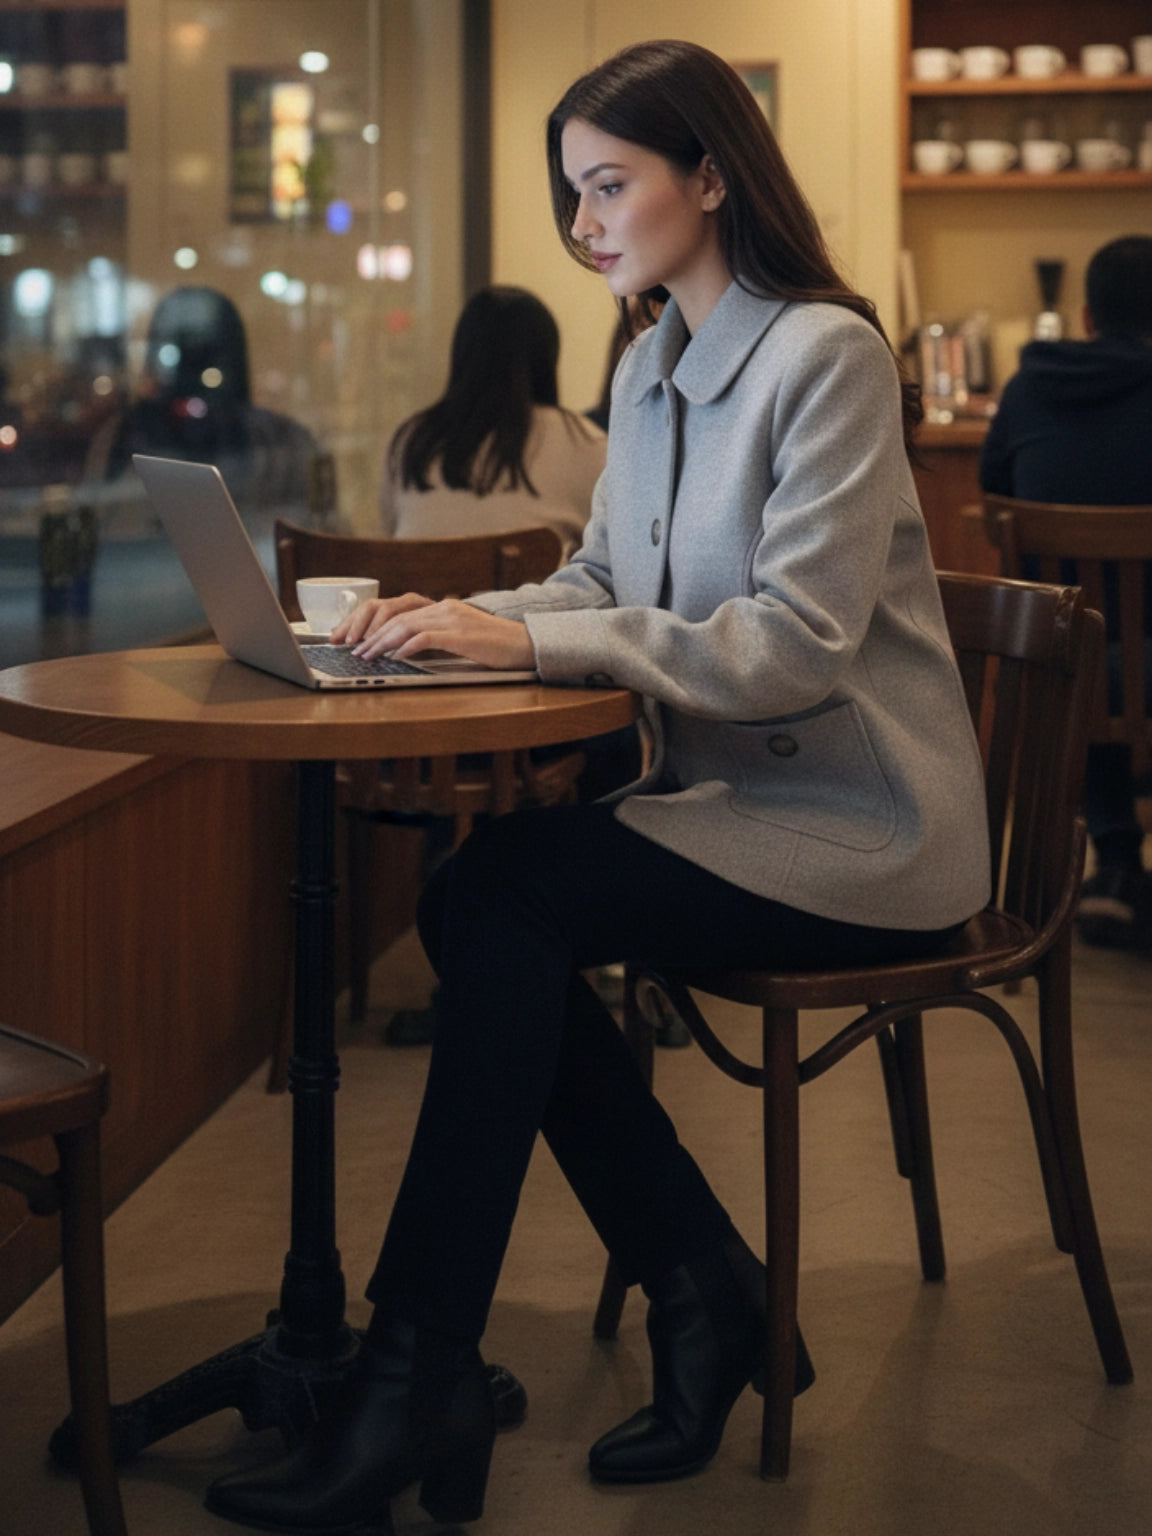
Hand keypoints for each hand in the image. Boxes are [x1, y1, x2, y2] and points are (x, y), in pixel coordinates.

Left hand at [337, 595, 536, 670]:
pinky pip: (425, 638)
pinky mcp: (460, 634)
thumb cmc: (495, 647)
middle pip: (396, 616)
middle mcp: (444, 608)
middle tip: (354, 650)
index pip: (399, 611)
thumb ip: (437, 638)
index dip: (374, 625)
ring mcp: (452, 619)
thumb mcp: (461, 638)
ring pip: (405, 625)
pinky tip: (395, 657)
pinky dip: (406, 647)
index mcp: (442, 607)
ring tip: (367, 655)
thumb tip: (405, 650)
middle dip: (371, 634)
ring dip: (382, 642)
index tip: (358, 640)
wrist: (526, 645)